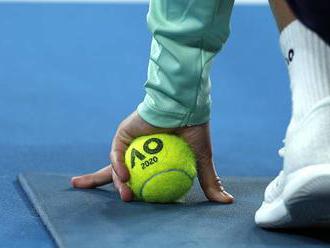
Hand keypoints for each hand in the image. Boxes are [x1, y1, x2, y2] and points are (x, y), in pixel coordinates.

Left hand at [71, 111, 233, 202]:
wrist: (185, 106)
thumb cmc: (194, 129)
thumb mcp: (201, 159)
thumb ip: (208, 180)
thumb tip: (227, 201)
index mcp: (156, 156)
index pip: (144, 175)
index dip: (141, 190)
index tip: (144, 202)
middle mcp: (141, 150)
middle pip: (125, 172)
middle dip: (122, 187)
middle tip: (128, 200)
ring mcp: (131, 142)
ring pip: (119, 165)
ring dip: (120, 182)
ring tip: (128, 196)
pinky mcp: (124, 133)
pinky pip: (117, 151)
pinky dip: (119, 165)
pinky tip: (126, 177)